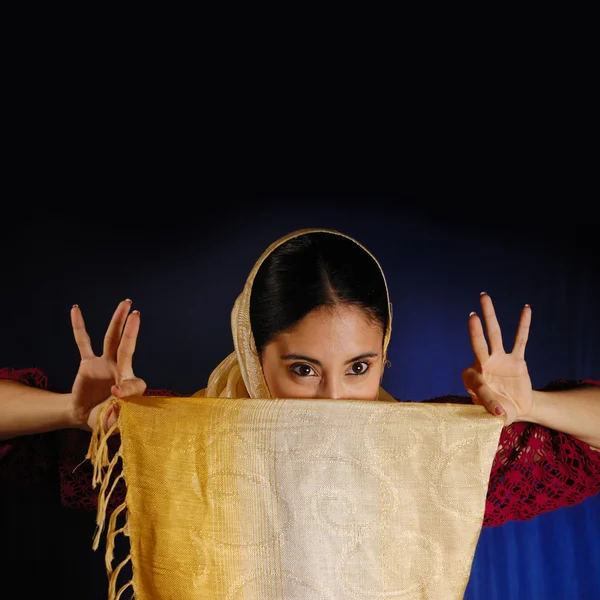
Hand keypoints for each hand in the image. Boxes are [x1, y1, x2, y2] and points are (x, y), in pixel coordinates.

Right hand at [68, 299, 145, 431]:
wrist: (87, 415)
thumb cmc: (105, 418)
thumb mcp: (112, 420)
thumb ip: (117, 413)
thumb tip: (116, 393)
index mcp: (131, 385)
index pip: (133, 383)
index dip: (126, 389)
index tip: (116, 395)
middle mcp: (120, 369)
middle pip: (127, 347)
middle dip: (131, 331)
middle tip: (136, 314)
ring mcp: (104, 364)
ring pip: (111, 339)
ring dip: (117, 321)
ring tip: (126, 303)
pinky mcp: (88, 363)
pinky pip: (82, 342)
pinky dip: (79, 327)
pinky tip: (76, 310)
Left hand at [461, 293, 532, 425]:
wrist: (512, 409)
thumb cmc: (496, 411)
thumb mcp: (492, 414)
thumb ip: (492, 407)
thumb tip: (499, 411)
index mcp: (472, 379)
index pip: (476, 381)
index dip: (486, 396)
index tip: (498, 411)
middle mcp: (484, 364)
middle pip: (478, 343)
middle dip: (475, 329)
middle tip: (471, 314)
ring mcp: (500, 359)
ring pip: (495, 335)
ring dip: (490, 316)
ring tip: (484, 296)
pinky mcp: (516, 359)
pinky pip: (521, 340)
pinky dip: (523, 325)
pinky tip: (525, 309)